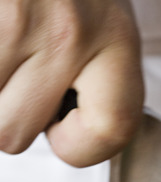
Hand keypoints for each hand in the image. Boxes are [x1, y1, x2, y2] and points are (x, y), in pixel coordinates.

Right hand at [0, 0, 143, 166]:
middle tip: (15, 71)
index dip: (84, 148)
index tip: (65, 135)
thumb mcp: (103, 19)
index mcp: (114, 36)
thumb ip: (98, 79)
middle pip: (14, 133)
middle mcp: (66, 32)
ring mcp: (13, 20)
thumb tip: (64, 137)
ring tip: (3, 48)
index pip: (114, 127)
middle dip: (6, 112)